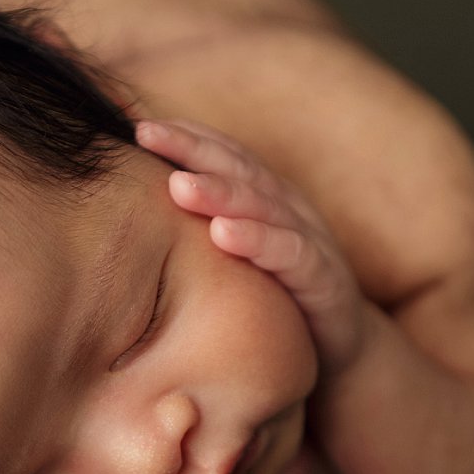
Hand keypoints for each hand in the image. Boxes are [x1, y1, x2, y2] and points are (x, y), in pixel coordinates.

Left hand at [136, 119, 367, 376]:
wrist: (342, 351)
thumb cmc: (273, 300)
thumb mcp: (230, 264)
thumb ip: (195, 234)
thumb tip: (130, 220)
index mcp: (262, 199)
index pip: (220, 156)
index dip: (182, 135)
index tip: (134, 122)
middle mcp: (286, 210)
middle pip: (236, 168)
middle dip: (190, 149)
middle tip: (147, 133)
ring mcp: (308, 240)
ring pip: (262, 206)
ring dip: (220, 192)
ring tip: (179, 184)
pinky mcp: (325, 281)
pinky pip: (291, 254)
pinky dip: (258, 240)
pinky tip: (223, 233)